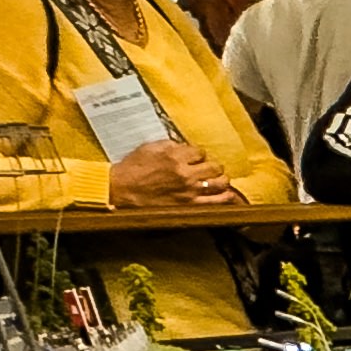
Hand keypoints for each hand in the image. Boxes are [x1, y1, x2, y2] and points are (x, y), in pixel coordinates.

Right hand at [108, 140, 240, 210]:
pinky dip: (225, 198)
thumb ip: (169, 145)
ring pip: (219, 183)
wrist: (121, 190)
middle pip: (214, 166)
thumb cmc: (132, 168)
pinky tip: (229, 195)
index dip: (198, 154)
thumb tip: (183, 146)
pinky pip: (215, 202)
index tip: (195, 158)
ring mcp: (189, 191)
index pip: (199, 151)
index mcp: (175, 156)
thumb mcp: (149, 148)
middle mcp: (185, 173)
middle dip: (213, 165)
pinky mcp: (189, 205)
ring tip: (220, 180)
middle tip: (210, 168)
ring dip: (223, 180)